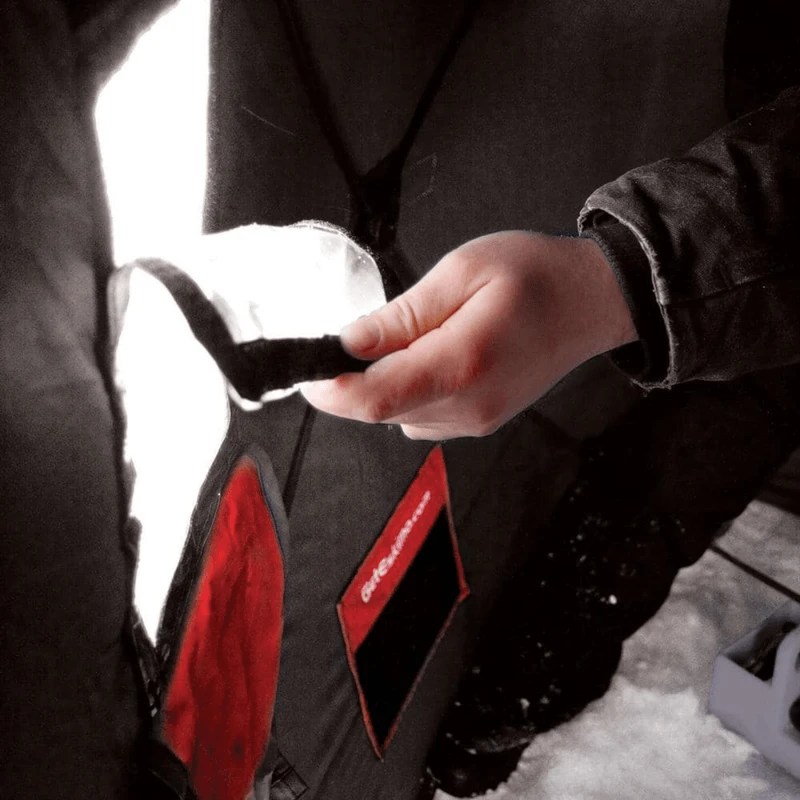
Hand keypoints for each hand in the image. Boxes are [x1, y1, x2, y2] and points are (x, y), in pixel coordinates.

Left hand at [301, 231, 636, 438]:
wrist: (592, 303)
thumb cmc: (536, 277)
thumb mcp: (463, 271)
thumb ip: (403, 314)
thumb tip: (351, 342)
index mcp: (462, 364)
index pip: (374, 398)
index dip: (329, 389)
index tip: (307, 367)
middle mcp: (469, 406)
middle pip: (379, 413)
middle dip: (350, 382)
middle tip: (350, 339)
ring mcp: (476, 421)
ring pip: (397, 418)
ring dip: (381, 386)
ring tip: (407, 338)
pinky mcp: (480, 422)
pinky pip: (421, 418)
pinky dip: (407, 392)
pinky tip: (428, 357)